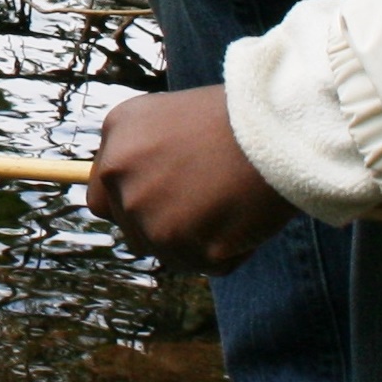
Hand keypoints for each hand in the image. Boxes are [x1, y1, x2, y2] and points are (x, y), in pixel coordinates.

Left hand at [86, 85, 294, 274]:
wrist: (280, 126)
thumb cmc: (237, 117)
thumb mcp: (170, 116)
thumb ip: (142, 154)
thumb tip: (130, 194)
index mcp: (118, 138)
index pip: (101, 198)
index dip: (131, 205)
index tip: (161, 203)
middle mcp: (123, 178)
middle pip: (132, 232)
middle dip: (164, 226)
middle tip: (206, 202)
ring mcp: (152, 216)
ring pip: (168, 253)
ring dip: (196, 241)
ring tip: (230, 204)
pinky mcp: (189, 248)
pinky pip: (207, 265)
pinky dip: (230, 251)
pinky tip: (247, 217)